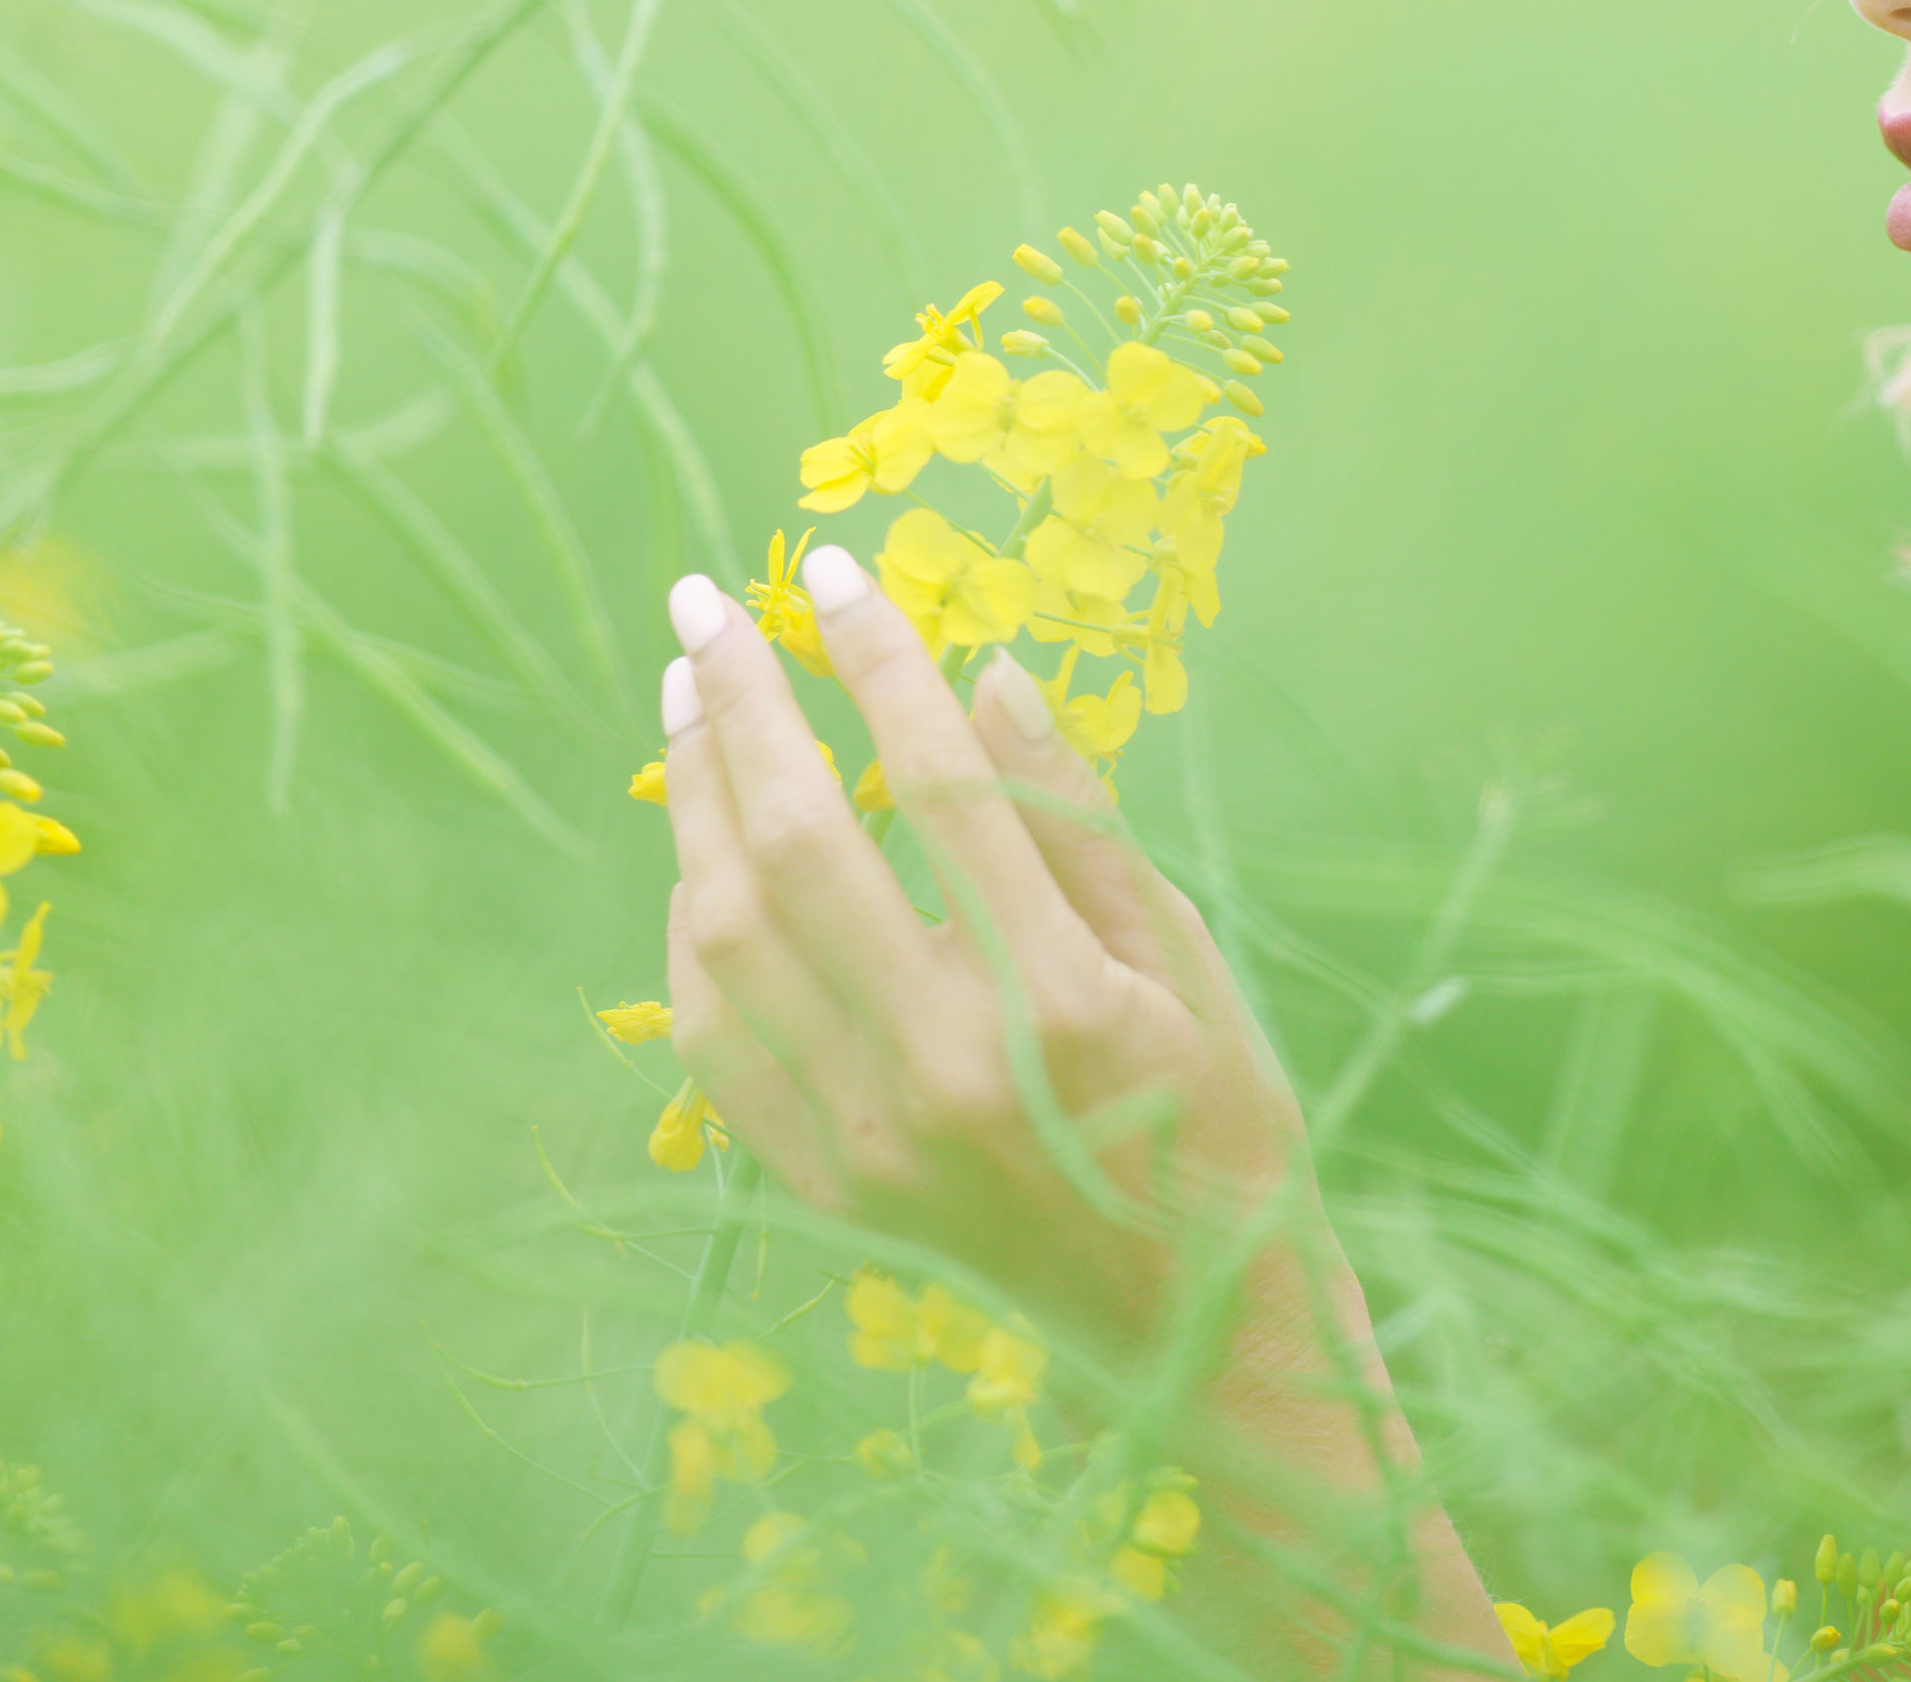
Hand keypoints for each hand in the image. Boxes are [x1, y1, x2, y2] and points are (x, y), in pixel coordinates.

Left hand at [654, 542, 1312, 1351]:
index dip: (880, 662)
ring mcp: (864, 1138)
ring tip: (692, 702)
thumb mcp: (1185, 961)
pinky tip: (706, 852)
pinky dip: (693, 926)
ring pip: (727, 931)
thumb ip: (1076, 821)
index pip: (936, 785)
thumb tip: (987, 674)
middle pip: (797, 841)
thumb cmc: (1218, 1128)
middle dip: (741, 703)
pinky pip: (713, 1033)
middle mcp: (940, 1071)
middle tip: (705, 606)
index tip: (839, 573)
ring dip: (696, 799)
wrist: (1190, 1338)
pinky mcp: (822, 1186)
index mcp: (1056, 1003)